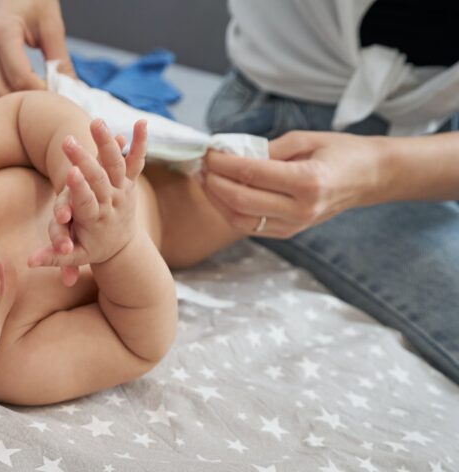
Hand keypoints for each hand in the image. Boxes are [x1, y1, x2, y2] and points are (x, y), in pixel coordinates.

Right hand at [0, 0, 73, 116]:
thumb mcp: (51, 25)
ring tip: (27, 111)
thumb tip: (73, 92)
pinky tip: (7, 113)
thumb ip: (60, 60)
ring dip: (5, 112)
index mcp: (1, 32)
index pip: (20, 77)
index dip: (40, 94)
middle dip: (23, 106)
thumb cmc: (31, 1)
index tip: (56, 97)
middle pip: (0, 94)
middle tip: (44, 108)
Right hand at [28, 119, 147, 285]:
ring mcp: (123, 191)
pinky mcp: (130, 182)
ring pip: (117, 164)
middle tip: (68, 140)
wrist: (123, 247)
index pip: (87, 202)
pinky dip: (141, 143)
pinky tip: (142, 122)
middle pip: (99, 179)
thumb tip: (28, 263)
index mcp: (96, 220)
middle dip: (84, 158)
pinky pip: (137, 161)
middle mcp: (111, 203)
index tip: (71, 172)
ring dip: (107, 143)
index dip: (79, 188)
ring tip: (96, 121)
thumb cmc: (92, 249)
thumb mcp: (74, 256)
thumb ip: (53, 258)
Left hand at [199, 130, 385, 237]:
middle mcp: (300, 209)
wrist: (371, 178)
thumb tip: (232, 154)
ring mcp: (294, 225)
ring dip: (216, 200)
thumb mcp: (306, 140)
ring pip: (240, 220)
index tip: (208, 151)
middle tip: (200, 165)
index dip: (222, 163)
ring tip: (204, 179)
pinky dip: (229, 211)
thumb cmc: (341, 153)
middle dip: (213, 182)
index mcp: (308, 182)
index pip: (251, 173)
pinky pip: (249, 226)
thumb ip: (268, 149)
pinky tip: (220, 193)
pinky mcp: (289, 232)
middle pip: (240, 201)